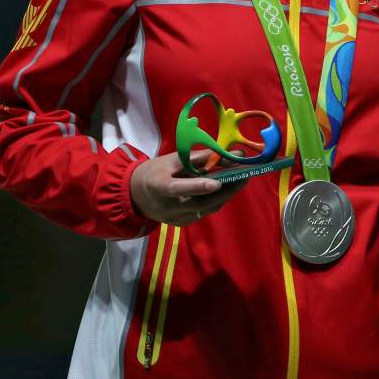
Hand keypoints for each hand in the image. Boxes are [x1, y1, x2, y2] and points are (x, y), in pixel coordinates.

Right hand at [130, 150, 245, 225]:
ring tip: (241, 181)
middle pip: (199, 203)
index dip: (197, 187)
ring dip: (225, 196)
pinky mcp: (180, 224)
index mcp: (158, 186)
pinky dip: (216, 201)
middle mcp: (165, 206)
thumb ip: (203, 158)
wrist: (134, 194)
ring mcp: (173, 218)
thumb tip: (232, 155)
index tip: (217, 183)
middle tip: (244, 177)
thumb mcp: (175, 159)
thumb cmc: (156, 170)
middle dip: (225, 191)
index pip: (177, 188)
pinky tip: (226, 190)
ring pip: (205, 209)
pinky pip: (203, 213)